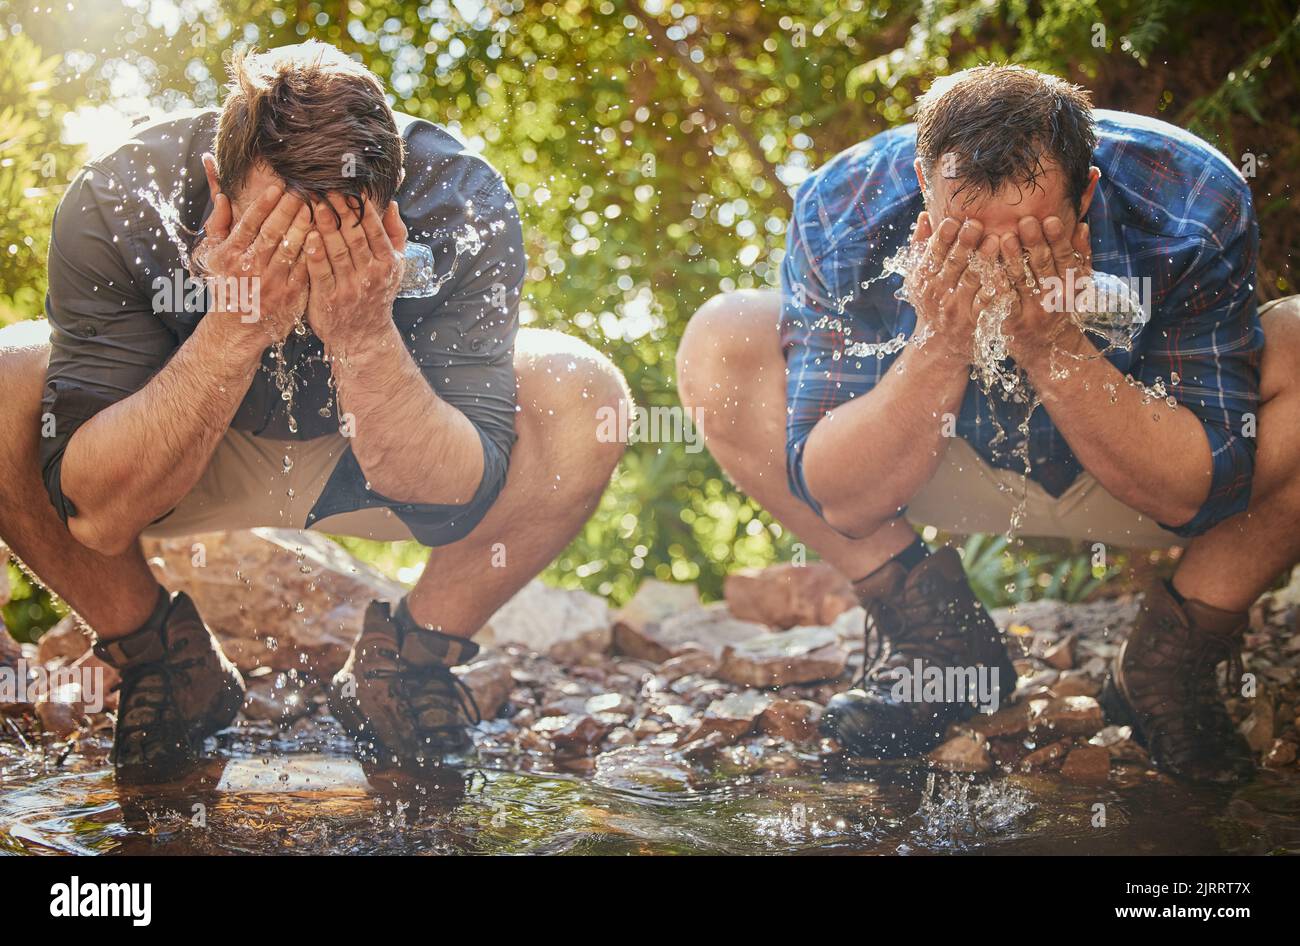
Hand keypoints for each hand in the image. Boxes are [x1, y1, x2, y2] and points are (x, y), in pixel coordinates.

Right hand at [195, 153, 309, 345]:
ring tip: (316, 207)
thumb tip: (224, 196)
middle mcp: (250, 268)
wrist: (238, 328)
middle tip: (304, 190)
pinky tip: (324, 235)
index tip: (278, 187)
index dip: (265, 204)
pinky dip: (315, 251)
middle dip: (289, 209)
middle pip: (273, 232)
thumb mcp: (214, 257)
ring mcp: (271, 283)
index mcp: (230, 255)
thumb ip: (218, 225)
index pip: (249, 223)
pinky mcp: (291, 295)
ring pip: (291, 248)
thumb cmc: (227, 285)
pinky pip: (305, 268)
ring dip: (305, 226)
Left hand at [303, 194, 407, 357]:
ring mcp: (350, 288)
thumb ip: (395, 235)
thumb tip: (392, 205)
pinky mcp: (329, 300)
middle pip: (355, 237)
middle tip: (326, 188)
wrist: (364, 337)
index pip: (374, 230)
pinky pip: (320, 272)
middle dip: (341, 211)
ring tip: (313, 203)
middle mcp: (371, 275)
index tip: (349, 187)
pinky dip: (314, 254)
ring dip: (325, 226)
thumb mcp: (395, 267)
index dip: (362, 208)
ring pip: (337, 251)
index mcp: (388, 264)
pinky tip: (306, 235)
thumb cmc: (377, 294)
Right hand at [905, 213, 999, 364]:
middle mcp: (938, 292)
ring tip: (996, 240)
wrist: (940, 344)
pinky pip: (988, 300)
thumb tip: (925, 215)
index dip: (942, 237)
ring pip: (972, 280)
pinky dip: (998, 286)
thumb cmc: (931, 301)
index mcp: (923, 278)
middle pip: (952, 264)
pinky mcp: (975, 319)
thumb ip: (921, 246)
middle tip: (977, 223)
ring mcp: (957, 307)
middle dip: (964, 243)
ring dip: (984, 260)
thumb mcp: (919, 277)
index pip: (932, 253)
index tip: (953, 220)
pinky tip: (1008, 270)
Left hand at [999, 215, 1091, 363]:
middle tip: (1025, 221)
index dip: (1058, 240)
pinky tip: (988, 268)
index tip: (1050, 219)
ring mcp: (1031, 313)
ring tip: (1004, 237)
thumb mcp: (1077, 284)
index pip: (1065, 259)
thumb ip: (1080, 255)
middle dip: (1034, 243)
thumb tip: (1081, 225)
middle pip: (1042, 267)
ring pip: (1021, 281)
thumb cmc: (1061, 308)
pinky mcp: (1011, 322)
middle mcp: (1053, 300)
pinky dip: (995, 283)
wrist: (1047, 349)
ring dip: (1013, 259)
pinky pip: (1002, 301)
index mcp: (1070, 287)